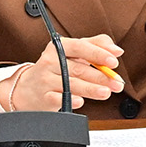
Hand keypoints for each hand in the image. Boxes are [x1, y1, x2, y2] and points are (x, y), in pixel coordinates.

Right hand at [5, 36, 122, 109]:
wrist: (28, 89)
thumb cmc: (56, 68)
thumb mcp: (73, 52)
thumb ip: (96, 45)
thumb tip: (116, 50)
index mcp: (59, 47)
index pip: (80, 47)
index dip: (98, 54)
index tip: (113, 62)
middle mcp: (50, 62)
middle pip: (79, 69)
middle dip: (101, 77)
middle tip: (116, 82)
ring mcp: (45, 80)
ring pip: (71, 84)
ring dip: (91, 89)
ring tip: (106, 92)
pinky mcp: (44, 97)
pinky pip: (58, 98)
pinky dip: (71, 100)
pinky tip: (81, 101)